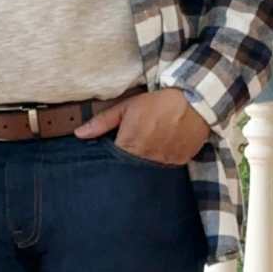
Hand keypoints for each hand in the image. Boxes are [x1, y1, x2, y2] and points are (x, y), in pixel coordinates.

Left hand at [74, 87, 209, 163]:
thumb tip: (78, 134)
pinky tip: (166, 147)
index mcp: (130, 145)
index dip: (114, 160)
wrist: (194, 100)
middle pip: (132, 169)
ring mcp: (165, 162)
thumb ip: (101, 122)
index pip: (114, 164)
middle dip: (130, 163)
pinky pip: (168, 167)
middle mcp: (147, 158)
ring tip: (152, 146)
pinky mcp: (180, 162)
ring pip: (150, 170)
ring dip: (148, 162)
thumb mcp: (126, 107)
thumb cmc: (157, 102)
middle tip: (136, 148)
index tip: (116, 154)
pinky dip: (165, 160)